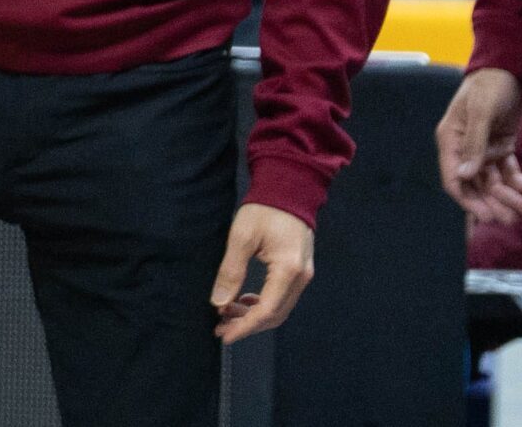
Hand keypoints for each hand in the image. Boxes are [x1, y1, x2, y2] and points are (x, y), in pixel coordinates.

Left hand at [212, 204, 313, 342]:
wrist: (289, 187)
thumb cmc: (265, 208)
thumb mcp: (242, 238)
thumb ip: (231, 271)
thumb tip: (218, 302)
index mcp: (288, 270)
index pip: (267, 311)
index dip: (244, 326)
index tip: (224, 335)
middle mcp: (301, 277)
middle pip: (275, 315)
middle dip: (247, 324)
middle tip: (221, 327)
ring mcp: (303, 275)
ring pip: (279, 308)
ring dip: (253, 315)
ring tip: (227, 312)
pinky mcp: (300, 270)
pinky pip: (282, 297)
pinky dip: (263, 303)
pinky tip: (245, 299)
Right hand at [436, 66, 521, 222]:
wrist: (509, 69)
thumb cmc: (489, 86)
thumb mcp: (481, 111)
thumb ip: (474, 143)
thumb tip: (465, 176)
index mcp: (451, 140)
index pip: (454, 178)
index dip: (468, 200)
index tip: (486, 216)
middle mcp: (465, 149)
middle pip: (477, 185)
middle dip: (494, 203)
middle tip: (513, 218)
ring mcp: (484, 150)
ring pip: (495, 182)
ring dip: (510, 197)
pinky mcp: (501, 147)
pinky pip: (510, 172)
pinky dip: (521, 184)